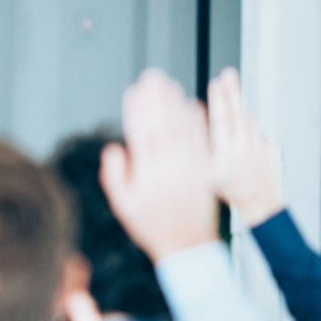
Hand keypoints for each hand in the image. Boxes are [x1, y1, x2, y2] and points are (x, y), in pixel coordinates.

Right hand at [100, 69, 217, 261]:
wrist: (187, 244)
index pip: (140, 134)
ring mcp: (190, 167)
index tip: (133, 91)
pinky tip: (192, 105)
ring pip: (182, 129)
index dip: (136, 110)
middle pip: (162, 125)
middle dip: (156, 98)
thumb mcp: (123, 205)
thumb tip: (114, 148)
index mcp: (148, 174)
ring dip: (176, 104)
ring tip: (170, 84)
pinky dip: (197, 122)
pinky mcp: (205, 170)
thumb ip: (115, 176)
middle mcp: (170, 167)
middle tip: (152, 76)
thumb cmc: (152, 225)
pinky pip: (202, 141)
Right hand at [208, 67, 282, 224]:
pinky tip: (241, 127)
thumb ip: (200, 144)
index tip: (216, 84)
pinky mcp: (271, 147)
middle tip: (229, 74)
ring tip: (231, 87)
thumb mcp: (206, 172)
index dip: (219, 101)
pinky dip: (248, 125)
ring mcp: (260, 147)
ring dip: (239, 105)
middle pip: (237, 114)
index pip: (222, 122)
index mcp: (226, 156)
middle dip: (232, 92)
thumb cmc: (228, 189)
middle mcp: (244, 149)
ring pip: (248, 120)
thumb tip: (195, 117)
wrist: (259, 203)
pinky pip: (257, 130)